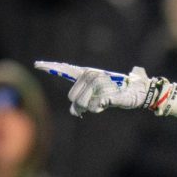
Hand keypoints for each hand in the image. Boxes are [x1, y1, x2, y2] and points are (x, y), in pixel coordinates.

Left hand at [35, 61, 163, 116]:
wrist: (140, 92)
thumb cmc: (120, 93)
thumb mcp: (99, 96)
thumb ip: (84, 102)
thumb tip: (74, 112)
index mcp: (89, 73)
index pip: (67, 70)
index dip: (51, 67)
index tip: (37, 64)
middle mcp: (92, 75)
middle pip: (73, 96)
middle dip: (80, 105)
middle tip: (92, 106)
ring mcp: (99, 83)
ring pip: (82, 104)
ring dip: (89, 108)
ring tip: (100, 104)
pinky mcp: (106, 93)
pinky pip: (93, 107)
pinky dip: (97, 109)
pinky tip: (105, 105)